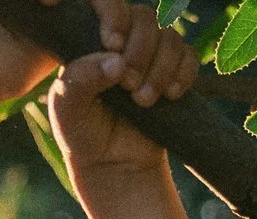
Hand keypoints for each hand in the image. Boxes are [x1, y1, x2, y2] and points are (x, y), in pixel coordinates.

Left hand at [47, 0, 196, 186]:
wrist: (112, 165)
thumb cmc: (82, 134)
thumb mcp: (67, 111)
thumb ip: (79, 81)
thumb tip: (116, 60)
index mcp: (91, 38)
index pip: (109, 3)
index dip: (115, 15)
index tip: (112, 44)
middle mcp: (123, 40)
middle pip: (145, 17)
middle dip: (140, 50)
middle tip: (128, 86)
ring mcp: (150, 55)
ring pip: (169, 36)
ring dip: (161, 68)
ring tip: (144, 101)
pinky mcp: (173, 72)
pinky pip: (189, 56)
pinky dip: (184, 73)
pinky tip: (170, 96)